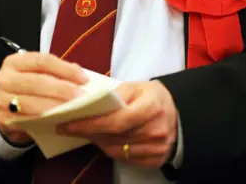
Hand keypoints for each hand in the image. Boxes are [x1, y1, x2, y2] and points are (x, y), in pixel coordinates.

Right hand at [0, 52, 87, 145]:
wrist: (6, 110)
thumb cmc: (28, 89)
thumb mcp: (38, 74)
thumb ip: (57, 71)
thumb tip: (80, 73)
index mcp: (14, 62)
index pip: (42, 61)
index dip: (65, 69)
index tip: (84, 78)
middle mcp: (3, 79)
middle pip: (36, 82)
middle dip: (62, 89)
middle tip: (81, 95)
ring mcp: (0, 100)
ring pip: (31, 102)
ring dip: (55, 106)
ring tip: (73, 108)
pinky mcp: (3, 120)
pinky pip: (26, 120)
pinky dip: (44, 120)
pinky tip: (59, 119)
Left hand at [57, 81, 177, 167]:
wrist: (175, 111)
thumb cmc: (151, 97)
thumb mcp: (135, 86)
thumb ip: (113, 94)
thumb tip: (87, 101)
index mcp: (152, 106)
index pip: (118, 120)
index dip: (92, 124)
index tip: (70, 124)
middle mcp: (157, 129)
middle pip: (115, 137)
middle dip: (90, 132)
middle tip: (71, 128)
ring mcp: (158, 147)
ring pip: (118, 150)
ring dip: (99, 142)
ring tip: (88, 133)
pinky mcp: (157, 159)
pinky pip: (126, 159)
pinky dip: (112, 150)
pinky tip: (105, 140)